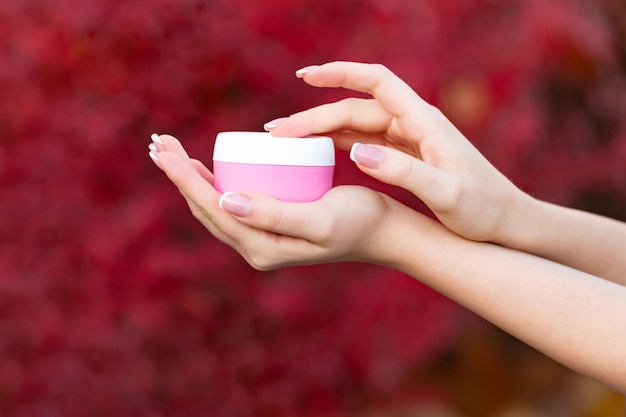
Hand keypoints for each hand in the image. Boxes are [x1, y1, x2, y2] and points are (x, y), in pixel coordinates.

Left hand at [148, 134, 416, 269]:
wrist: (384, 230)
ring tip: (171, 150)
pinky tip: (205, 167)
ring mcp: (263, 236)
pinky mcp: (272, 223)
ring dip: (192, 178)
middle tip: (158, 143)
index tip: (163, 150)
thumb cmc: (359, 221)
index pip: (212, 210)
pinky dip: (214, 181)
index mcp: (261, 248)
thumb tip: (225, 203)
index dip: (184, 179)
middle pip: (207, 208)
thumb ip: (275, 215)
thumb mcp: (320, 219)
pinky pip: (234, 201)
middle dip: (180, 175)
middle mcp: (256, 246)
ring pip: (216, 205)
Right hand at [266, 62, 532, 243]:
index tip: (305, 76)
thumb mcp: (447, 194)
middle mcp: (413, 124)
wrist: (505, 223)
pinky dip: (336, 143)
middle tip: (276, 133)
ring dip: (320, 129)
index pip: (377, 82)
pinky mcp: (404, 156)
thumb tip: (357, 150)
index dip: (341, 73)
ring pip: (355, 125)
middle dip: (314, 116)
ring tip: (284, 141)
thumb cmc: (482, 210)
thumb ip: (404, 172)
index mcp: (423, 122)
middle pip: (355, 108)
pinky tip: (315, 151)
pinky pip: (363, 141)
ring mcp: (407, 139)